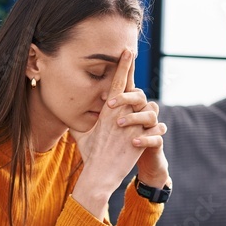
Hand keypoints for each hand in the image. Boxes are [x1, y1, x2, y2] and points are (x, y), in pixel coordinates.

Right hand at [71, 50, 166, 217]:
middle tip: (139, 70)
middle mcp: (121, 114)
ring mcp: (133, 125)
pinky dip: (156, 128)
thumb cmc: (90, 156)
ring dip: (149, 109)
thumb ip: (77, 122)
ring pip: (150, 108)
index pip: (117, 83)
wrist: (99, 174)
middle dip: (137, 80)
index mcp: (108, 112)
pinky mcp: (142, 138)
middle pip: (135, 90)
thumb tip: (68, 116)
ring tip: (147, 114)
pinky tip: (156, 130)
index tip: (128, 51)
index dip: (123, 66)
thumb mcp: (81, 136)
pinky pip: (156, 127)